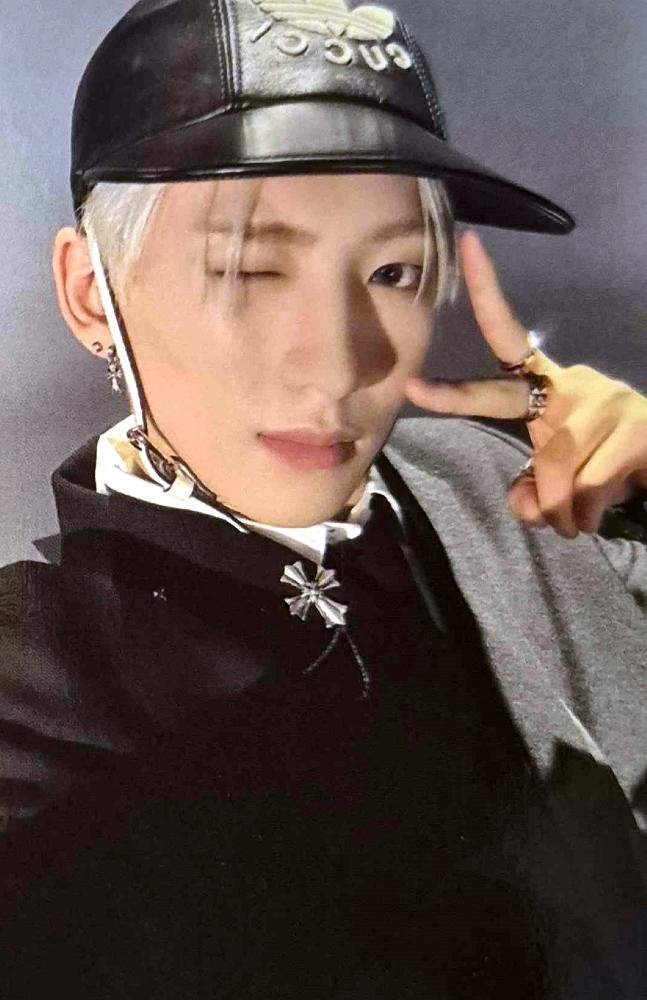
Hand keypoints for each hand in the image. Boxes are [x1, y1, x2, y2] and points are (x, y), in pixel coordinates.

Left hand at [405, 231, 646, 538]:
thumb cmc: (607, 465)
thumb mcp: (561, 482)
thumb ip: (533, 490)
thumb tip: (525, 503)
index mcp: (548, 384)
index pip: (510, 336)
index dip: (487, 294)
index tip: (466, 245)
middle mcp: (571, 384)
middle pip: (506, 400)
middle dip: (455, 395)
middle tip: (413, 388)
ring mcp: (603, 404)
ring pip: (549, 474)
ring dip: (559, 513)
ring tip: (577, 517)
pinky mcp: (633, 431)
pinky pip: (582, 493)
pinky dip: (582, 519)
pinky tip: (596, 513)